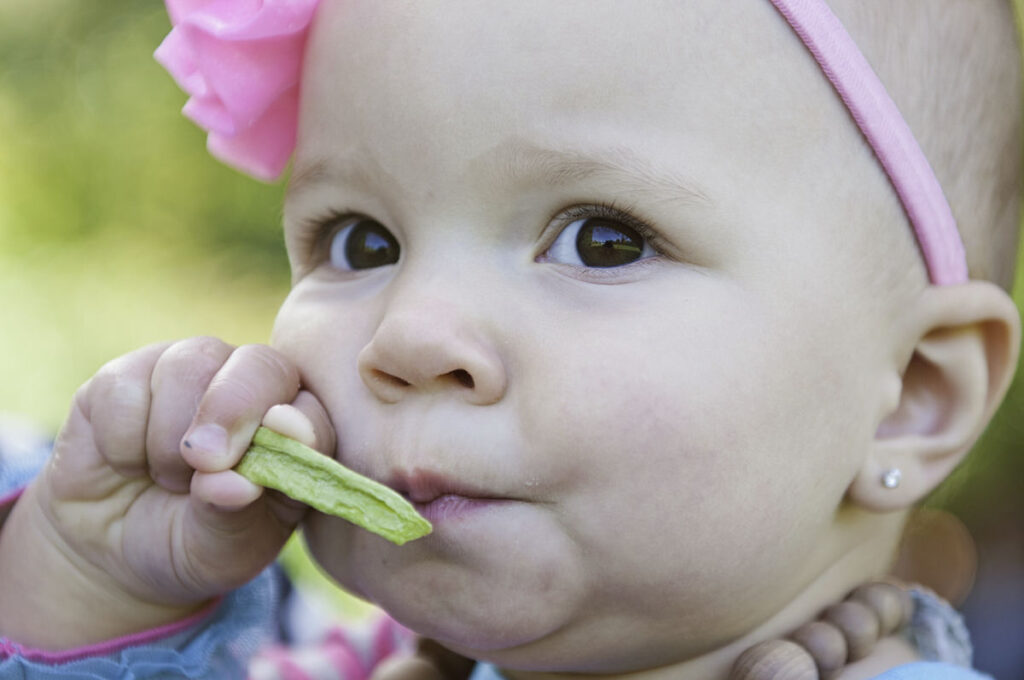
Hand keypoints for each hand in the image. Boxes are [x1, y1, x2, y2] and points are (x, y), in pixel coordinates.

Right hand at [0, 338, 334, 648]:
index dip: (298, 424)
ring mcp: (190, 372)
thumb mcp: (218, 552)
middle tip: (204, 461)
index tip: (272, 451)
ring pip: (188, 365)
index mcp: (292, 430)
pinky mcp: (128, 374)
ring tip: (167, 480)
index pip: (311, 410)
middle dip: (232, 410)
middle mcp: (250, 387)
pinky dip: (121, 437)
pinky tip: (126, 463)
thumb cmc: (191, 543)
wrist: (110, 549)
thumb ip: (232, 518)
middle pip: (257, 364)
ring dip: (169, 436)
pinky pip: (124, 385)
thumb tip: (237, 486)